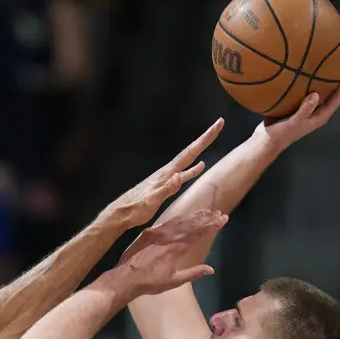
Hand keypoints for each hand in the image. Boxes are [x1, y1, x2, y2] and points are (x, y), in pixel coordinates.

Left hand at [99, 119, 224, 229]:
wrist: (120, 215)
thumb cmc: (134, 210)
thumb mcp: (151, 201)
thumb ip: (166, 189)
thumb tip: (180, 176)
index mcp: (166, 173)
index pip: (190, 153)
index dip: (205, 139)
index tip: (218, 124)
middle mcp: (167, 171)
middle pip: (190, 151)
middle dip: (206, 138)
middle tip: (219, 124)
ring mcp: (165, 177)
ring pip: (188, 160)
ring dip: (200, 149)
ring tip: (210, 139)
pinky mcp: (164, 185)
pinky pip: (184, 173)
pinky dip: (193, 169)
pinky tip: (199, 167)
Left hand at [105, 208, 226, 298]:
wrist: (126, 277)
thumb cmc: (151, 282)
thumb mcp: (174, 281)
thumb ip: (193, 273)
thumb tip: (211, 269)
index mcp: (178, 249)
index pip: (200, 233)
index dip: (213, 225)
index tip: (224, 219)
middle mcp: (170, 237)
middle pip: (192, 224)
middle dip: (207, 218)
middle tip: (218, 213)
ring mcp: (158, 233)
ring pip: (181, 220)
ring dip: (194, 216)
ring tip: (206, 211)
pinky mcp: (149, 232)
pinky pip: (167, 221)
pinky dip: (178, 218)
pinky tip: (184, 216)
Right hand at [255, 63, 339, 151]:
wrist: (267, 140)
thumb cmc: (282, 134)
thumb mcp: (295, 122)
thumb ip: (306, 109)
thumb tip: (316, 94)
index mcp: (321, 115)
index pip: (339, 96)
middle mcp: (318, 111)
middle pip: (334, 93)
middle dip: (339, 78)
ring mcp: (309, 109)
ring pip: (323, 91)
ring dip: (326, 79)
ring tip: (327, 63)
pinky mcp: (300, 106)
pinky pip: (310, 91)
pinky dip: (312, 81)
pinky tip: (308, 72)